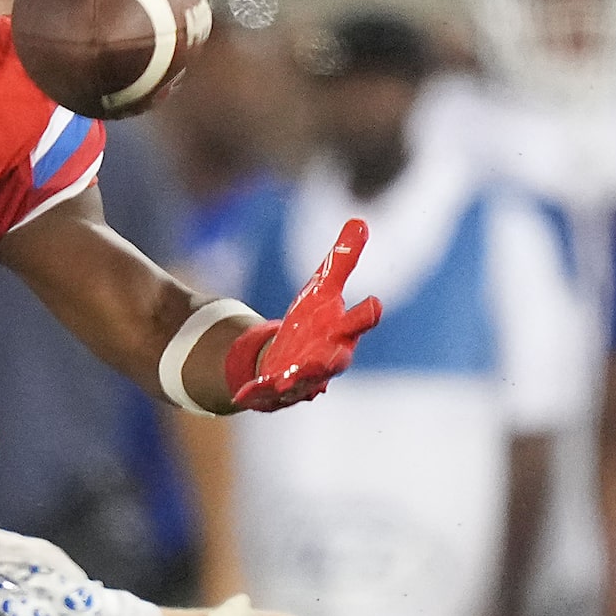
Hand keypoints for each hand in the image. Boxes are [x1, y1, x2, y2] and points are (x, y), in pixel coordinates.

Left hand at [221, 218, 381, 410]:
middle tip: (335, 358)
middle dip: (333, 360)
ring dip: (296, 380)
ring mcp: (303, 378)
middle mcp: (326, 358)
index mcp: (341, 332)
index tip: (374, 304)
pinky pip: (265, 394)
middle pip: (335, 360)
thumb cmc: (313, 323)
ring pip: (303, 382)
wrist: (286, 360)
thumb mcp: (323, 288)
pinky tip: (241, 394)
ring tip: (285, 380)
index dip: (367, 313)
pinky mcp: (276, 391)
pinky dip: (255, 393)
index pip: (359, 322)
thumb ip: (342, 260)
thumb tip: (360, 221)